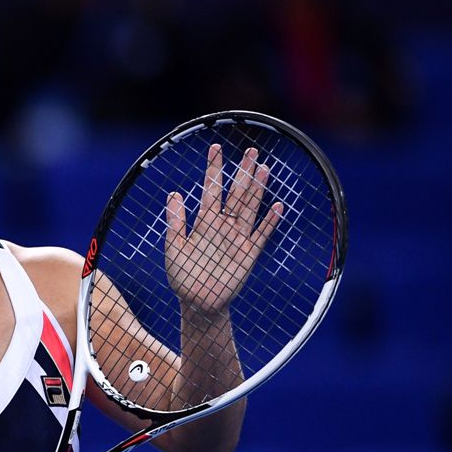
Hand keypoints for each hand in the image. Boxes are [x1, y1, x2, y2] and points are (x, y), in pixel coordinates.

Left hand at [165, 144, 282, 314]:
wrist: (197, 303)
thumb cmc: (182, 277)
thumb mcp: (173, 248)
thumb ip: (175, 223)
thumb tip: (175, 194)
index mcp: (204, 222)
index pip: (211, 189)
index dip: (213, 169)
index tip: (216, 148)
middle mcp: (223, 226)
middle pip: (236, 193)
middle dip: (243, 172)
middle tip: (251, 150)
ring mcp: (238, 238)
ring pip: (250, 207)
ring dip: (257, 189)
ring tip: (264, 168)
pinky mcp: (249, 254)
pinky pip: (261, 234)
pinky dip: (270, 221)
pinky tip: (278, 206)